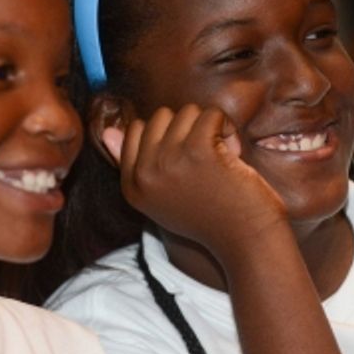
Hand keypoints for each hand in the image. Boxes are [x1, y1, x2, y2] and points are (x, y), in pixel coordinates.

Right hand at [102, 105, 286, 257]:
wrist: (247, 241)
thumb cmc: (211, 216)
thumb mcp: (163, 196)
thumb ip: (133, 163)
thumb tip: (106, 131)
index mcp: (132, 186)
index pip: (136, 130)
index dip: (170, 138)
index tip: (188, 167)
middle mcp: (144, 174)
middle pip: (161, 116)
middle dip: (190, 130)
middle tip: (207, 162)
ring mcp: (169, 161)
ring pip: (188, 112)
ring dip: (211, 130)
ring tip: (221, 161)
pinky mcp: (198, 150)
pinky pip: (212, 114)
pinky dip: (228, 129)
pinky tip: (233, 155)